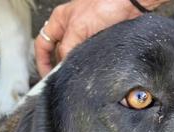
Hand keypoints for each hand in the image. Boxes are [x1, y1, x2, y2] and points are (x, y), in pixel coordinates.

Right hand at [35, 0, 167, 76]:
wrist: (131, 5)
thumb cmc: (106, 4)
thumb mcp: (78, 27)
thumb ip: (67, 48)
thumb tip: (63, 68)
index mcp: (60, 20)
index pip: (43, 45)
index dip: (42, 62)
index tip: (47, 78)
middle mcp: (70, 29)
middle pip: (58, 54)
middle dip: (60, 67)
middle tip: (63, 82)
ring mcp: (84, 37)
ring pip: (73, 58)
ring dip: (74, 68)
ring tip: (76, 79)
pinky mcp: (97, 44)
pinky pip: (88, 60)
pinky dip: (87, 67)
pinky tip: (89, 74)